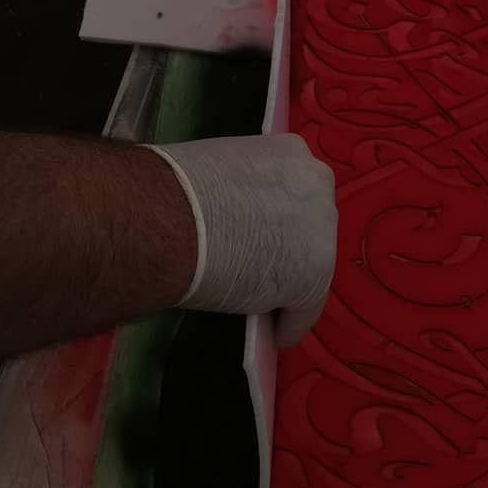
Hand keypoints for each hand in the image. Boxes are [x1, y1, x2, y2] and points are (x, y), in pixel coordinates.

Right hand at [147, 134, 336, 346]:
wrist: (165, 221)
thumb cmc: (177, 190)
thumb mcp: (223, 170)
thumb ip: (246, 190)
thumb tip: (242, 215)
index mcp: (293, 152)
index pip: (295, 189)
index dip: (278, 214)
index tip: (263, 230)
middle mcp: (319, 185)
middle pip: (310, 223)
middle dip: (291, 243)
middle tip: (263, 262)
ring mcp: (321, 232)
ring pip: (310, 264)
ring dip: (290, 281)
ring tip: (267, 301)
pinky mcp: (312, 280)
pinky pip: (303, 310)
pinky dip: (288, 323)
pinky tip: (274, 334)